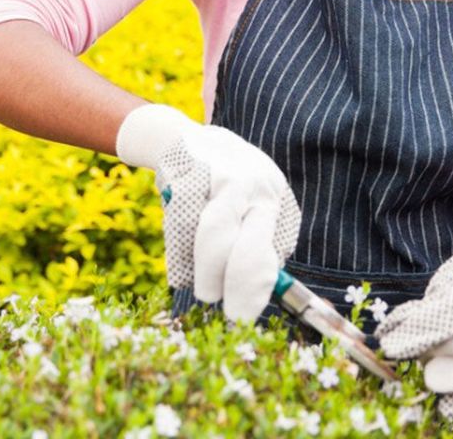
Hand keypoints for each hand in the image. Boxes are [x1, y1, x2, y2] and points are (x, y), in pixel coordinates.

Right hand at [116, 103, 299, 321]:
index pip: (272, 251)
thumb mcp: (250, 203)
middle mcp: (254, 183)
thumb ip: (256, 241)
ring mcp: (221, 174)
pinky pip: (180, 224)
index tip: (243, 318)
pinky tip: (182, 267)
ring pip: (212, 236)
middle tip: (225, 313)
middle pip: (246, 246)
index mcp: (273, 195)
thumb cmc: (220, 184)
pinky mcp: (188, 170)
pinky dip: (179, 253)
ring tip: (203, 291)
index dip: (256, 290)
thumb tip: (259, 292)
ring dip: (204, 273)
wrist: (179, 135)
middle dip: (235, 288)